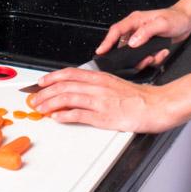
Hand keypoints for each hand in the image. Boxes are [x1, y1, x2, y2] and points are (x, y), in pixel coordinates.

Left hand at [32, 67, 171, 132]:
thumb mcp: (115, 84)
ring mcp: (100, 101)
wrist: (155, 105)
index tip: (42, 82)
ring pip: (68, 97)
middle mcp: (98, 86)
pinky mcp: (104, 116)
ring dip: (50, 103)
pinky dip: (64, 116)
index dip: (52, 77)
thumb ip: (98, 86)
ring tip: (40, 108)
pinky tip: (57, 118)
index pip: (70, 73)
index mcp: (101, 77)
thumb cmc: (139, 97)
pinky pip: (79, 114)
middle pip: (65, 85)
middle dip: (46, 92)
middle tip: (35, 98)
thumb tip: (82, 90)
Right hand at [94, 4, 190, 70]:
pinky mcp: (148, 45)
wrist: (188, 20)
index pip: (116, 31)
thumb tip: (132, 42)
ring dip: (144, 59)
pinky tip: (161, 53)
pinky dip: (153, 59)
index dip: (106, 42)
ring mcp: (142, 37)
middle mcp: (136, 29)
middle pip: (122, 46)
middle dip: (130, 57)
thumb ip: (146, 32)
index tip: (100, 51)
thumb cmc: (176, 17)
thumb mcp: (162, 23)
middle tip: (139, 61)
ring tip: (155, 55)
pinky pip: (145, 57)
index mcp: (136, 20)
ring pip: (134, 55)